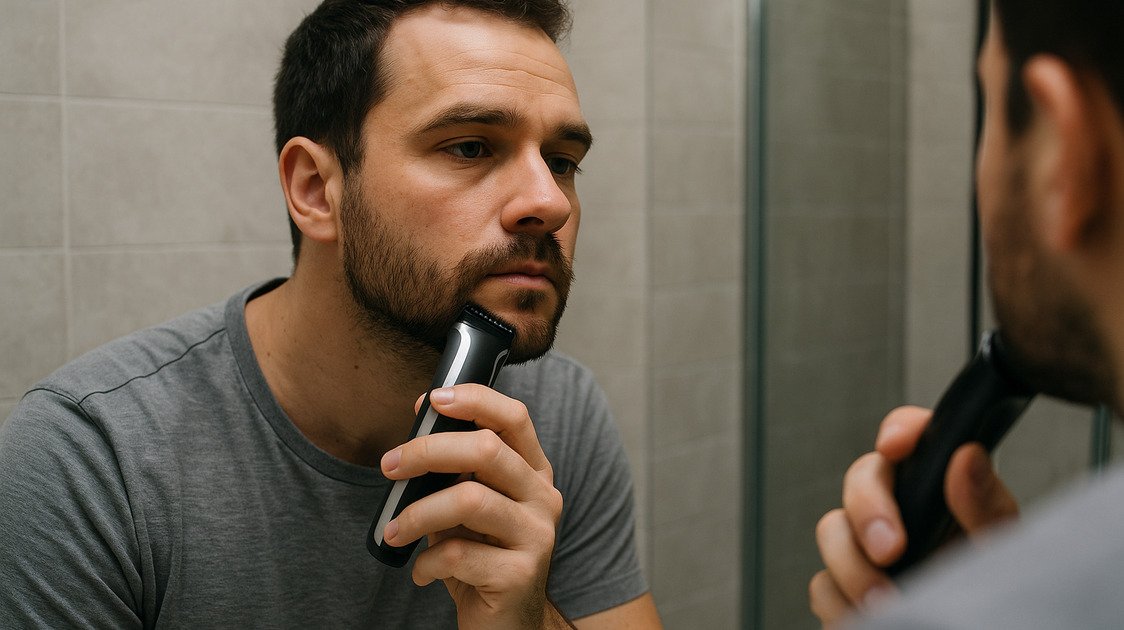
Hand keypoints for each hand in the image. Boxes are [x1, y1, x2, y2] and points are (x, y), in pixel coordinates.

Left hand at [380, 384, 566, 628]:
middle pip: (487, 450)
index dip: (474, 400)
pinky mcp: (520, 575)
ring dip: (417, 513)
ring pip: (468, 500)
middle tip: (389, 465)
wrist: (507, 624)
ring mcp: (537, 535)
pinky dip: (426, 562)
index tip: (432, 401)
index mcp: (532, 473)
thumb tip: (416, 433)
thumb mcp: (469, 509)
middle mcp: (543, 498)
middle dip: (427, 451)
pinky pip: (458, 554)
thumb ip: (455, 474)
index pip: (514, 418)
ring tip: (394, 531)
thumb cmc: (481, 558)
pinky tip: (422, 571)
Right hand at [809, 406, 1019, 626]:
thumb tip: (967, 456)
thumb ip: (985, 507)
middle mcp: (901, 510)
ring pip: (833, 532)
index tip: (894, 446)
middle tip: (890, 550)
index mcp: (941, 488)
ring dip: (853, 570)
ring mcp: (869, 549)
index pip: (914, 436)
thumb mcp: (1001, 552)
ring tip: (886, 606)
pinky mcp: (847, 588)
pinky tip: (871, 621)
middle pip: (861, 478)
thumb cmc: (998, 595)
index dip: (900, 430)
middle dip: (867, 510)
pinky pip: (824, 585)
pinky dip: (842, 607)